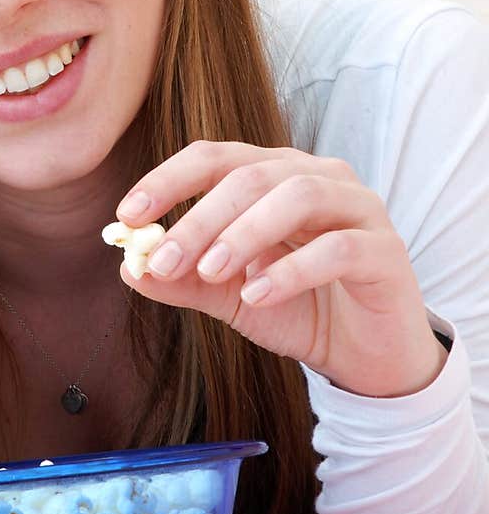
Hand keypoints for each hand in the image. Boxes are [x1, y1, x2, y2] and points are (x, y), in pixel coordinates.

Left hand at [113, 141, 447, 397]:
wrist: (364, 355)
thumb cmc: (297, 309)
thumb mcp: (228, 297)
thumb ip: (184, 281)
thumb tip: (129, 267)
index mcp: (274, 175)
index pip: (214, 158)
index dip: (168, 180)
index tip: (128, 214)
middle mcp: (317, 177)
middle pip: (250, 176)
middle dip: (200, 218)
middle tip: (165, 260)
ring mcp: (358, 207)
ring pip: (297, 196)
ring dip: (244, 233)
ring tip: (210, 273)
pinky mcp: (386, 250)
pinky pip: (338, 248)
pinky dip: (291, 270)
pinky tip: (256, 296)